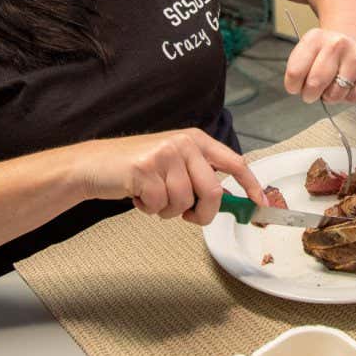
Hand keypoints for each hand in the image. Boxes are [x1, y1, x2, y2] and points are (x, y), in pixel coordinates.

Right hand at [76, 129, 264, 224]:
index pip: (234, 162)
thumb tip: (231, 201)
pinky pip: (161, 205)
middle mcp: (184, 143)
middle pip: (213, 191)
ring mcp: (165, 154)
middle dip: (203, 213)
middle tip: (187, 215)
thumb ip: (200, 175)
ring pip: (185, 202)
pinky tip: (139, 195)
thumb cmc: (136, 169)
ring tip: (153, 196)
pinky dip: (150, 209)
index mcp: (196, 140)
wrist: (94, 165)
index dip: (251, 185)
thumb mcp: (174, 163)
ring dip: (169, 211)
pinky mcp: (145, 169)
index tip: (260, 204)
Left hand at [285, 28, 355, 104]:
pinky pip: (353, 98)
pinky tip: (346, 84)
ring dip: (329, 97)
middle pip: (315, 84)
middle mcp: (337, 44)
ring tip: (331, 85)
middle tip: (311, 92)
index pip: (295, 72)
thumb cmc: (324, 53)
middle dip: (309, 95)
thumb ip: (297, 70)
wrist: (352, 40)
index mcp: (315, 38)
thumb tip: (300, 91)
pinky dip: (347, 97)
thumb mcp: (306, 52)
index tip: (296, 86)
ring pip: (335, 94)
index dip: (293, 86)